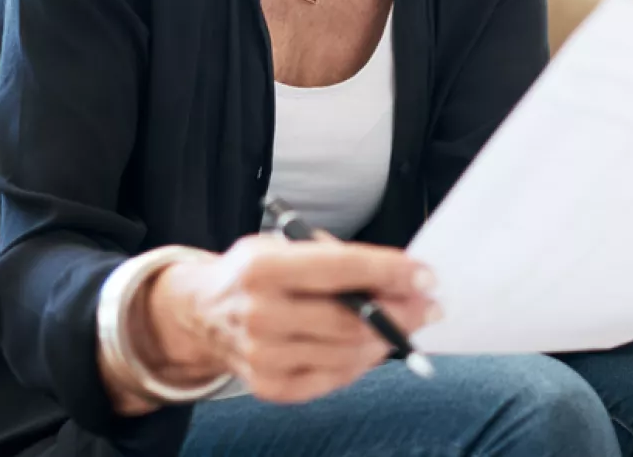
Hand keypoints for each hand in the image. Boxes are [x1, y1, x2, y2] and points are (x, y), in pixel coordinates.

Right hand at [137, 234, 438, 403]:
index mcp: (262, 268)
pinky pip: (334, 377)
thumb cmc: (257, 275)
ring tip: (406, 324)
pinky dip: (362, 361)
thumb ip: (338, 258)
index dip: (391, 272)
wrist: (202, 314)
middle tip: (430, 306)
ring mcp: (263, 356)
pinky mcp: (270, 386)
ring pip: (348, 352)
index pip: (341, 269)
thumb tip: (401, 278)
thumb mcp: (286, 246)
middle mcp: (259, 314)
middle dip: (402, 312)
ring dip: (388, 339)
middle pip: (351, 320)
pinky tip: (372, 346)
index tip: (426, 276)